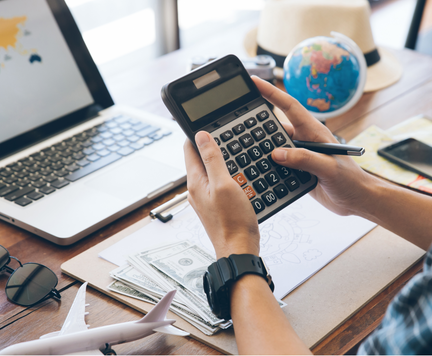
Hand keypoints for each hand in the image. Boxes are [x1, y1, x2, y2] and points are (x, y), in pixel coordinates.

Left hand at [184, 132, 259, 258]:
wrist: (239, 250)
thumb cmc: (232, 221)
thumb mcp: (224, 184)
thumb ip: (212, 159)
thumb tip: (201, 136)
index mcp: (195, 181)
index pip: (190, 148)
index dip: (198, 134)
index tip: (209, 123)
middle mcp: (197, 189)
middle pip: (201, 159)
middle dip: (213, 146)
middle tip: (228, 135)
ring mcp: (206, 198)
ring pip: (212, 171)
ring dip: (223, 161)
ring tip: (237, 153)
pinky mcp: (216, 206)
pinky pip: (220, 184)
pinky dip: (229, 176)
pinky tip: (241, 176)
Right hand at [252, 76, 379, 216]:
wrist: (357, 200)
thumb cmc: (350, 180)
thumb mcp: (329, 168)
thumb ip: (304, 159)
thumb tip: (277, 153)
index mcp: (313, 132)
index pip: (289, 106)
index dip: (272, 92)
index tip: (255, 81)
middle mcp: (304, 141)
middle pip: (275, 127)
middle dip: (257, 123)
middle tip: (236, 121)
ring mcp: (299, 156)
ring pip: (273, 147)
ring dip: (259, 148)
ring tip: (240, 148)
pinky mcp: (296, 171)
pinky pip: (276, 166)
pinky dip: (265, 166)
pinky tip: (254, 169)